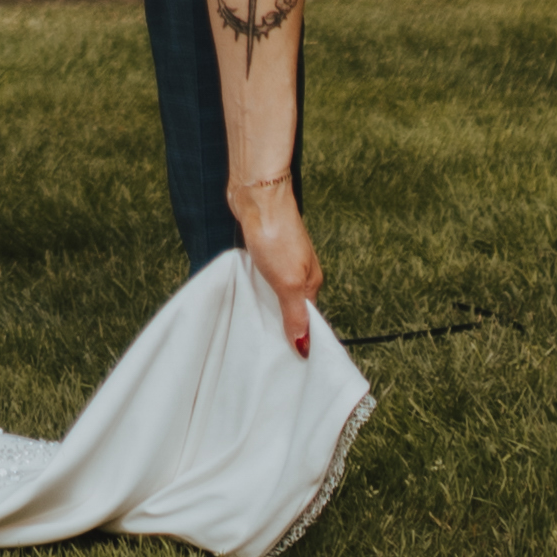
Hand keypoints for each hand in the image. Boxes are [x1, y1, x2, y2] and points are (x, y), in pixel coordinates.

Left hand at [233, 178, 323, 354]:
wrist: (257, 196)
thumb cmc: (275, 236)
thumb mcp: (287, 282)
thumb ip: (295, 314)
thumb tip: (306, 347)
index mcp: (311, 281)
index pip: (308, 319)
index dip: (298, 338)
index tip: (285, 361)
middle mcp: (299, 271)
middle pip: (292, 307)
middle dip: (281, 326)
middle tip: (264, 352)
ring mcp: (281, 260)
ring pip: (275, 293)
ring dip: (266, 308)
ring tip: (253, 331)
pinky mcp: (263, 251)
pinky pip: (261, 280)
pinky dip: (255, 291)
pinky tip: (245, 299)